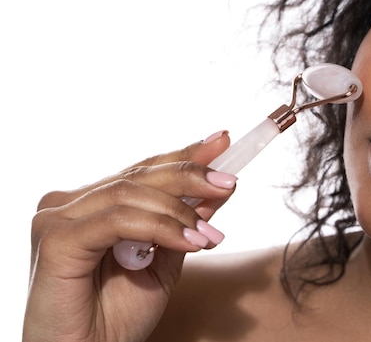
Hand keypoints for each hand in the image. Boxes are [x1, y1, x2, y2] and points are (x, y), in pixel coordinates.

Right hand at [23, 132, 234, 341]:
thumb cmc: (118, 316)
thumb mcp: (166, 260)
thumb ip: (185, 222)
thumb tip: (220, 188)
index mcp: (94, 204)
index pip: (144, 169)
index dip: (185, 154)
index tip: (224, 141)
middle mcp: (71, 204)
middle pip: (139, 174)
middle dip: (191, 175)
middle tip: (229, 182)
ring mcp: (58, 217)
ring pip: (130, 193)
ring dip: (180, 211)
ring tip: (211, 236)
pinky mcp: (55, 239)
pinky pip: (118, 220)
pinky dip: (159, 228)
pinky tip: (190, 243)